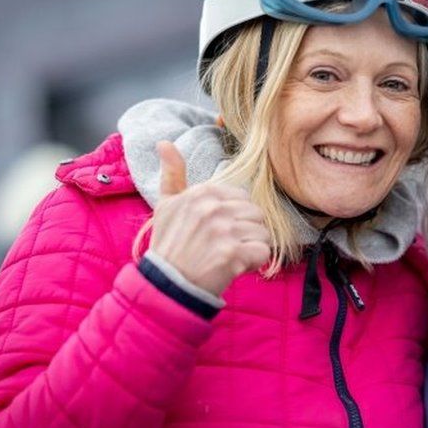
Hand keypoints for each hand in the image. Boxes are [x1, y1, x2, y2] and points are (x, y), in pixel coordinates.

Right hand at [149, 141, 270, 294]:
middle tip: (224, 246)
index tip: (216, 231)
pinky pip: (263, 252)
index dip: (235, 217)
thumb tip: (164, 143)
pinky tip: (234, 267)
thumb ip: (172, 174)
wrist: (168, 285)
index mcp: (201, 193)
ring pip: (263, 233)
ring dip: (251, 248)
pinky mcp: (233, 253)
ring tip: (228, 256)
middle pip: (256, 214)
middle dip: (246, 232)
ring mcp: (223, 230)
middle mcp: (213, 208)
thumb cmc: (170, 245)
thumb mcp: (166, 206)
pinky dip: (253, 264)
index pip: (242, 197)